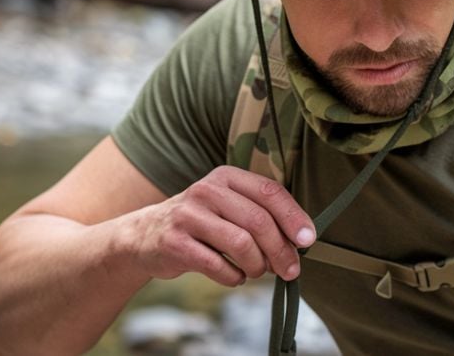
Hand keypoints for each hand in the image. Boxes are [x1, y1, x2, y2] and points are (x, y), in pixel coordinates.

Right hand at [127, 166, 314, 286]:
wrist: (144, 236)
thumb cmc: (200, 223)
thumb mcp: (227, 206)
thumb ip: (261, 216)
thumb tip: (300, 241)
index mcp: (226, 177)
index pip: (270, 192)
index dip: (293, 217)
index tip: (308, 240)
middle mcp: (206, 190)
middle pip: (258, 221)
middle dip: (280, 250)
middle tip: (290, 270)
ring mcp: (187, 215)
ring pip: (241, 243)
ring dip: (257, 266)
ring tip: (256, 272)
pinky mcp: (174, 242)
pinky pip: (216, 265)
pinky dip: (233, 276)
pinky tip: (234, 276)